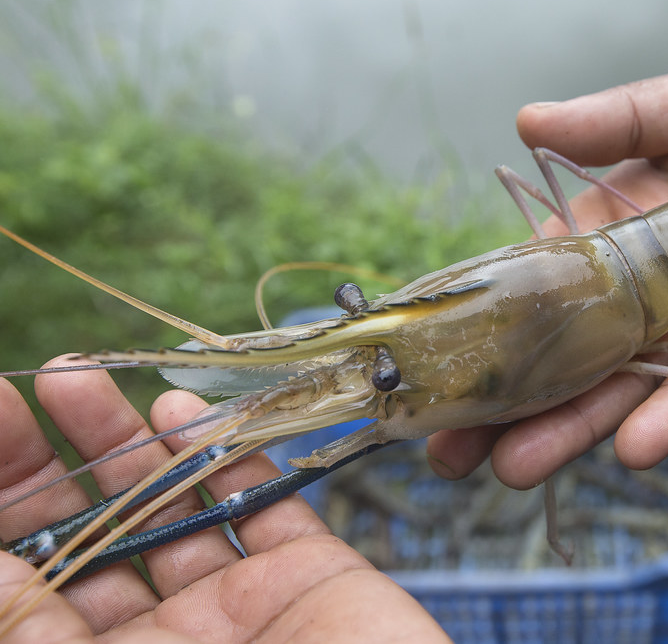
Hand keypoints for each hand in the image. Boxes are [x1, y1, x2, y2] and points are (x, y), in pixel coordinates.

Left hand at [0, 356, 448, 642]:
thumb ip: (39, 638)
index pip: (35, 587)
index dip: (4, 511)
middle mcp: (165, 643)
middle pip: (97, 539)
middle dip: (54, 465)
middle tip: (18, 394)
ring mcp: (238, 607)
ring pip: (173, 510)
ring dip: (125, 446)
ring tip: (76, 379)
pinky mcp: (308, 575)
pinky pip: (262, 505)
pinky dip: (227, 457)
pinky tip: (180, 412)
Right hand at [426, 52, 667, 486]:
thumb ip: (625, 121)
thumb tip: (527, 118)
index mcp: (622, 222)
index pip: (540, 275)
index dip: (487, 312)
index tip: (432, 353)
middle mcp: (646, 282)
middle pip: (564, 346)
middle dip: (509, 396)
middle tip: (446, 446)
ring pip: (621, 381)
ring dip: (570, 425)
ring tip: (512, 468)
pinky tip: (627, 452)